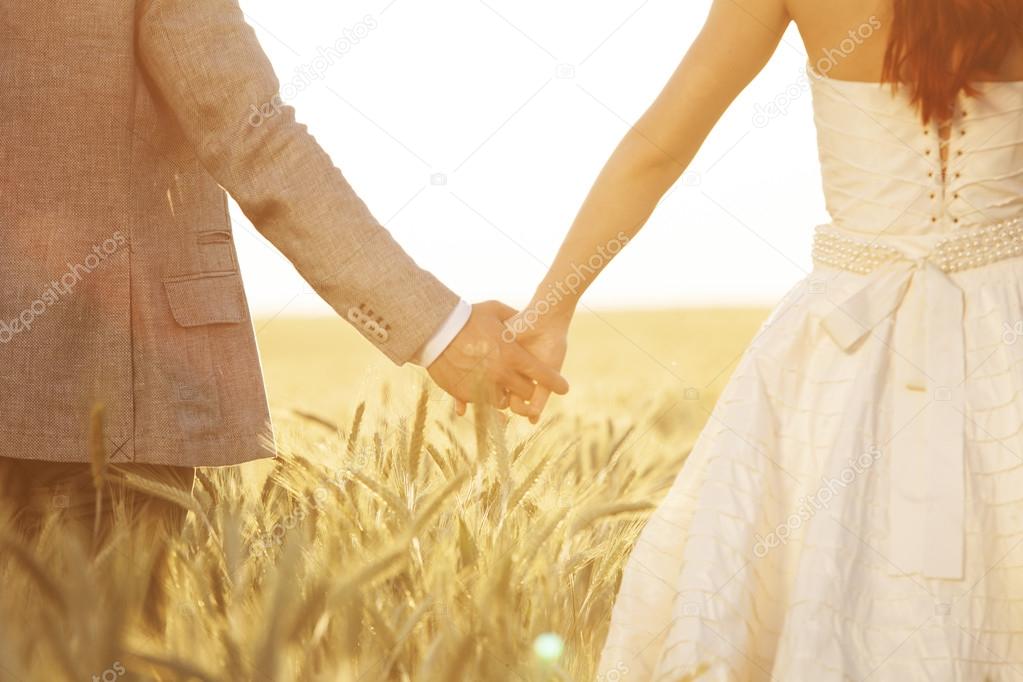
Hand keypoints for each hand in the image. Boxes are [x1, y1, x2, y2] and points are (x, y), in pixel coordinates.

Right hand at [427, 301, 568, 415]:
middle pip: (525, 393)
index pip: (543, 376)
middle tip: (526, 385)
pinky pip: (480, 404)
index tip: (563, 388)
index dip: (556, 383)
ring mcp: (483, 387)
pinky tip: (480, 389)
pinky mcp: (466, 394)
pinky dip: (483, 399)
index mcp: (512, 356)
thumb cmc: (466, 317)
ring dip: (505, 396)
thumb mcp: (494, 310)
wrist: (436, 331)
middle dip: (528, 389)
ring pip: (504, 403)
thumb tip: (525, 315)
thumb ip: (514, 315)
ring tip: (501, 387)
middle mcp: (501, 375)